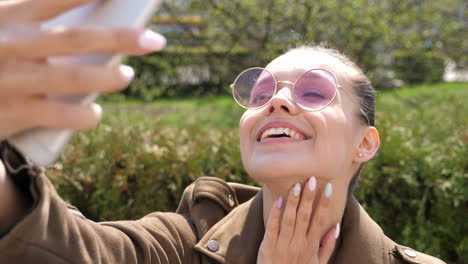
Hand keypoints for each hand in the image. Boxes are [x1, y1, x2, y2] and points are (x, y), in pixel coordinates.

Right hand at [0, 0, 165, 139]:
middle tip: (156, 41)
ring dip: (108, 79)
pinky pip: (60, 117)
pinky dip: (85, 117)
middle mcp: (12, 45)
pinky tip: (95, 113)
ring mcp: (14, 80)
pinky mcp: (14, 112)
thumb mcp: (3, 24)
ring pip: (72, 80)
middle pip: (76, 39)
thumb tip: (86, 23)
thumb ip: (33, 17)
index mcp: (8, 15)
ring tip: (128, 75)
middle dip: (121, 38)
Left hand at [257, 177, 338, 263]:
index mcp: (311, 246)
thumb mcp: (317, 263)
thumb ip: (327, 246)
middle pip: (305, 216)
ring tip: (297, 185)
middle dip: (309, 197)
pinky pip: (273, 227)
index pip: (320, 220)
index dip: (324, 204)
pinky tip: (278, 200)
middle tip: (312, 179)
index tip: (327, 188)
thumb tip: (336, 227)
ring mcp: (283, 245)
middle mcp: (299, 244)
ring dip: (293, 201)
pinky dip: (275, 213)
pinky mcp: (268, 246)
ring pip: (290, 219)